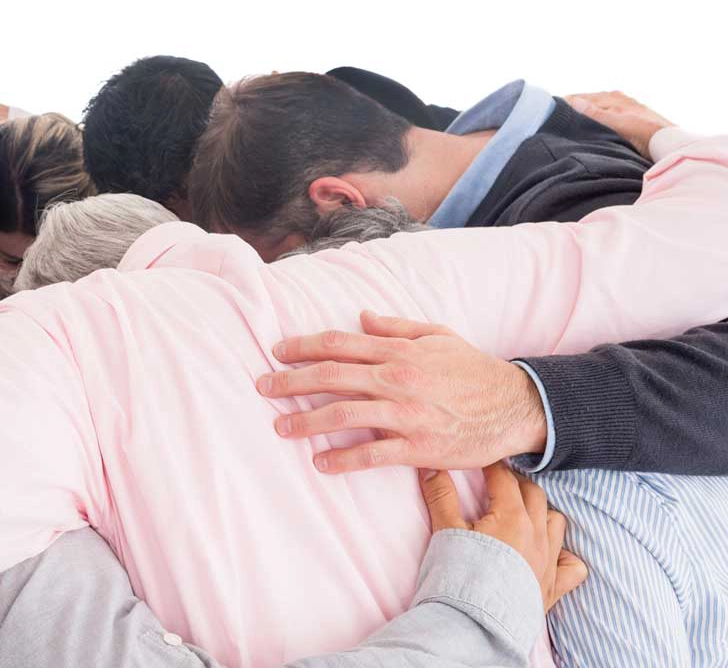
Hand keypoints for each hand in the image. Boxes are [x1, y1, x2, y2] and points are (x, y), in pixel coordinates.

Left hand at [257, 311, 546, 472]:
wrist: (517, 406)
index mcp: (399, 351)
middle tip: (262, 387)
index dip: (304, 347)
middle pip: (332, 377)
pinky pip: (373, 454)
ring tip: (280, 427)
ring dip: (307, 422)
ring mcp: (407, 414)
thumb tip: (361, 317)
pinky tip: (320, 463)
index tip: (276, 353)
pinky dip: (344, 459)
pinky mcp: (419, 447)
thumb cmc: (474, 370)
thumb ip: (397, 327)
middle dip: (291, 382)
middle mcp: (398, 379)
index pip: (340, 344)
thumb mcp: (438, 336)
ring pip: (345, 415)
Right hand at [422, 463, 586, 609]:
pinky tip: (552, 554)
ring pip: (556, 522)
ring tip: (524, 512)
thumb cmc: (460, 575)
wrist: (475, 622)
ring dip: (542, 512)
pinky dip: (566, 556)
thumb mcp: (445, 531)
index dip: (491, 466)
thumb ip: (440, 496)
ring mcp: (549, 560)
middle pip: (534, 494)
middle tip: (497, 482)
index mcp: (512, 516)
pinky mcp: (553, 586)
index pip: (504, 479)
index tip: (481, 459)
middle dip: (516, 483)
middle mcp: (537, 534)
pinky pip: (573, 566)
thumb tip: (431, 467)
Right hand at [566, 91, 674, 160]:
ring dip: (587, 110)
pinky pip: (609, 112)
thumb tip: (573, 102)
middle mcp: (620, 99)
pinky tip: (596, 122)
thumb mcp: (616, 123)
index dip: (567, 102)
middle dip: (575, 104)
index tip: (551, 107)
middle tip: (558, 112)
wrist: (669, 142)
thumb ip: (595, 113)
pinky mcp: (632, 117)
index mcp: (613, 97)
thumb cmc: (643, 133)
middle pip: (591, 100)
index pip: (583, 97)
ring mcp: (627, 107)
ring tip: (574, 117)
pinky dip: (598, 115)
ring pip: (600, 106)